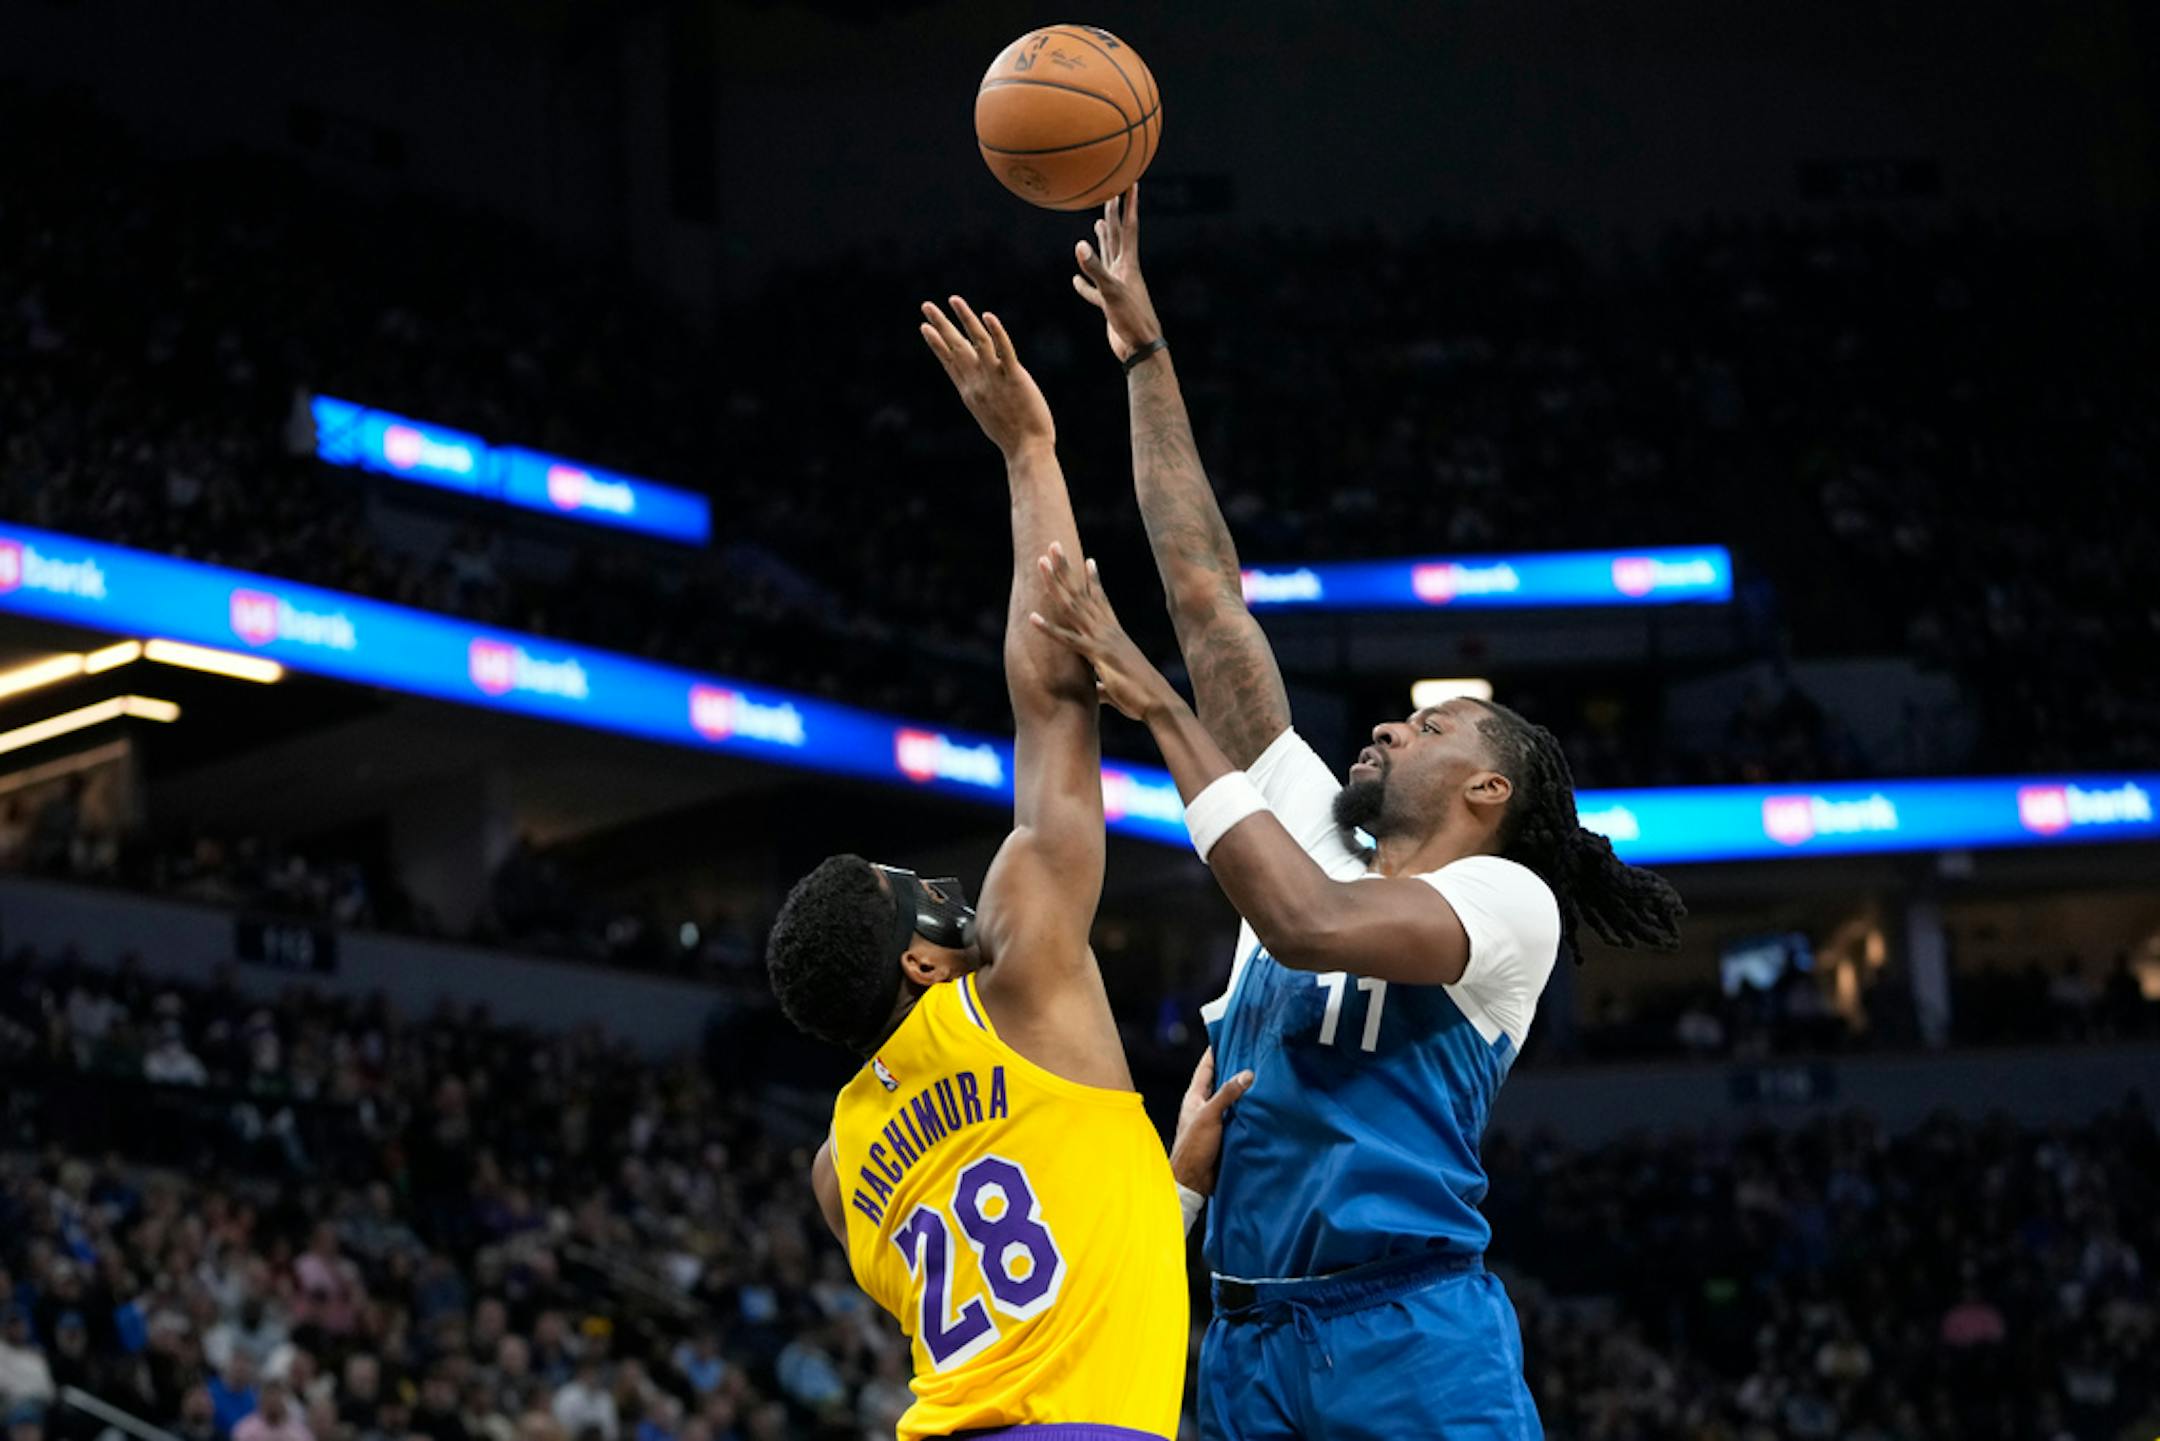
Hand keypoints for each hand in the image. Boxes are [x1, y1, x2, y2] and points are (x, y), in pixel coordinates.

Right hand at [920, 296, 1053, 457]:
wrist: (1026, 450)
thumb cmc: (1011, 435)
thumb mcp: (987, 413)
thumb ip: (980, 394)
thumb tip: (977, 382)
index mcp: (969, 391)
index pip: (949, 361)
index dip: (936, 343)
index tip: (925, 327)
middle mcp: (977, 383)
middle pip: (956, 348)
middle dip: (940, 325)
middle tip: (926, 305)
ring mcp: (995, 379)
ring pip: (977, 342)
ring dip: (964, 319)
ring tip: (953, 299)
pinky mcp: (1015, 378)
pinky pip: (1004, 351)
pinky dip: (996, 332)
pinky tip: (988, 316)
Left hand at [1027, 543, 1178, 721]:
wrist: (1158, 702)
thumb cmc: (1141, 696)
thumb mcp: (1117, 687)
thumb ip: (1103, 685)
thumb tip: (1098, 692)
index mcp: (1114, 633)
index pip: (1102, 600)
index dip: (1094, 580)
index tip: (1088, 560)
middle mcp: (1108, 630)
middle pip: (1082, 593)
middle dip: (1066, 569)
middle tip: (1054, 546)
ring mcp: (1102, 639)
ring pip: (1073, 606)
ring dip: (1055, 583)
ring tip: (1042, 562)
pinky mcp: (1097, 655)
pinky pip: (1068, 640)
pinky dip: (1049, 629)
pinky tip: (1032, 617)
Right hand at [1072, 186, 1163, 362]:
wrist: (1140, 349)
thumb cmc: (1132, 320)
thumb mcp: (1112, 292)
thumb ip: (1095, 269)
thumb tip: (1079, 245)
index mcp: (1128, 265)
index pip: (1129, 228)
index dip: (1129, 205)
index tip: (1131, 183)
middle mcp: (1123, 272)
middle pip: (1118, 238)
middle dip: (1115, 216)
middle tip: (1111, 194)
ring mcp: (1116, 287)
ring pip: (1107, 259)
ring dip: (1103, 242)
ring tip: (1098, 226)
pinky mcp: (1108, 304)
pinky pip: (1094, 290)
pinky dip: (1084, 283)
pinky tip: (1076, 279)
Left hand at [1170, 1047, 1252, 1195]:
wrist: (1193, 1181)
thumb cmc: (1193, 1147)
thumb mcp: (1209, 1116)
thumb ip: (1226, 1095)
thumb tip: (1247, 1074)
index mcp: (1195, 1096)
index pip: (1207, 1066)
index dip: (1217, 1050)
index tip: (1231, 1035)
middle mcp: (1205, 1105)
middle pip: (1222, 1081)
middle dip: (1236, 1068)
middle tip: (1255, 1054)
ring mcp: (1215, 1120)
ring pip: (1233, 1099)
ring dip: (1245, 1091)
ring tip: (1265, 1076)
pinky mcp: (1226, 1134)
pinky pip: (1240, 1116)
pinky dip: (1250, 1110)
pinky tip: (1264, 1105)